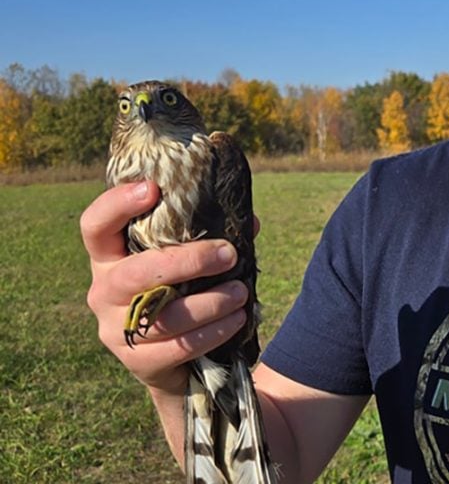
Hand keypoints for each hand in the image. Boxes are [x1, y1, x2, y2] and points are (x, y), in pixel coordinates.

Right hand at [81, 181, 248, 394]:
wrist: (171, 357)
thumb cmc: (179, 290)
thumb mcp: (186, 261)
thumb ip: (211, 236)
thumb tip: (250, 223)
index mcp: (109, 256)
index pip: (96, 226)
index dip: (116, 205)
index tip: (153, 189)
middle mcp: (104, 291)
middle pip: (135, 274)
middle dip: (187, 262)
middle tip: (228, 254)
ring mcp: (115, 329)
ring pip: (162, 316)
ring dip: (210, 302)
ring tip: (241, 292)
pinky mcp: (137, 361)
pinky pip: (178, 346)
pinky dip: (213, 331)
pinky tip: (236, 319)